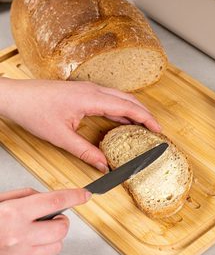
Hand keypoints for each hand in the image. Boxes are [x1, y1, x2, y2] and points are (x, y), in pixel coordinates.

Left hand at [0, 78, 160, 171]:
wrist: (16, 96)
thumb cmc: (34, 111)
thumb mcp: (61, 136)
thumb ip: (85, 151)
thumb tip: (104, 165)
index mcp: (91, 98)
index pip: (127, 107)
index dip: (146, 118)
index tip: (158, 129)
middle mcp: (94, 89)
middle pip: (128, 99)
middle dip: (144, 113)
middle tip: (155, 128)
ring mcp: (89, 88)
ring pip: (120, 97)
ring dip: (134, 109)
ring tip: (143, 125)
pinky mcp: (83, 90)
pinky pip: (109, 97)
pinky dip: (121, 108)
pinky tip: (122, 119)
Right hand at [0, 187, 90, 254]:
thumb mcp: (0, 201)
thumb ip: (26, 197)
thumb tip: (46, 198)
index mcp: (14, 214)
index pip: (56, 201)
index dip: (74, 196)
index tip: (85, 194)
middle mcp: (19, 236)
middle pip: (62, 228)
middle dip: (61, 220)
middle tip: (51, 217)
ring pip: (56, 246)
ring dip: (52, 236)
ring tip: (36, 231)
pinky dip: (40, 249)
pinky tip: (26, 243)